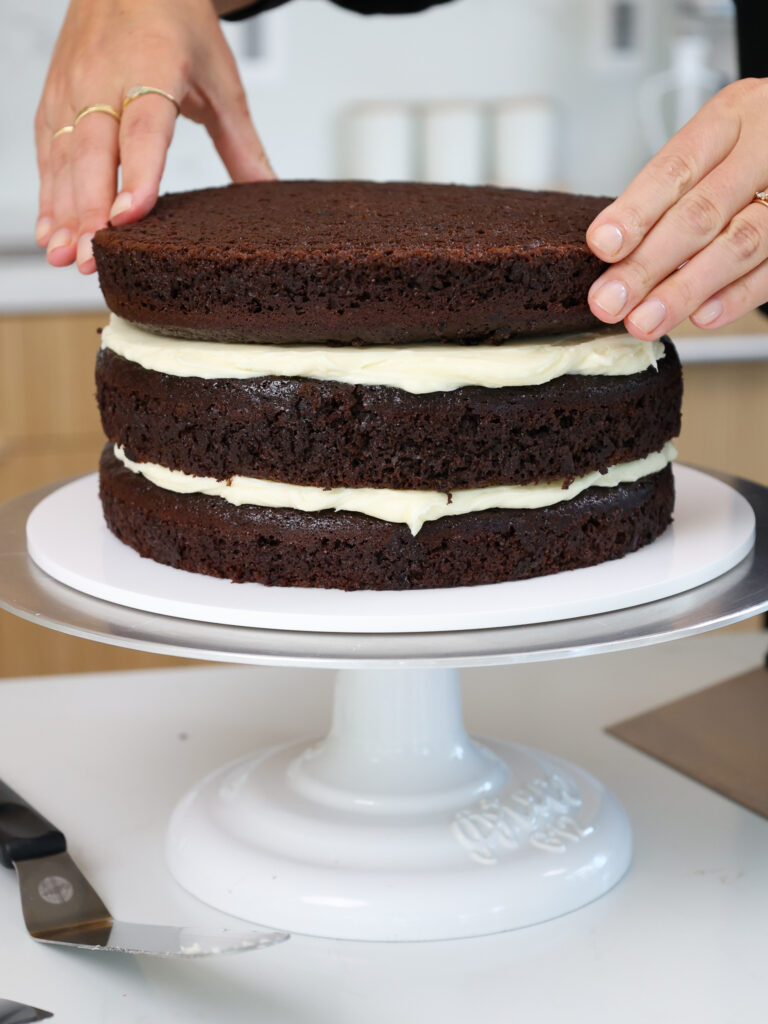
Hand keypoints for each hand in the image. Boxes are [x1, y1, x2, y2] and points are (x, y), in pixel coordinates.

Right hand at [35, 0, 274, 273]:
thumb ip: (241, 142)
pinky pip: (47, 151)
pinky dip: (47, 193)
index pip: (143, 129)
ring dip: (62, 210)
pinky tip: (51, 230)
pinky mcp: (54, 98)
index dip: (137, 175)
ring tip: (66, 256)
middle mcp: (103, 77)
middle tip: (91, 257)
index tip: (130, 216)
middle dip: (88, 209)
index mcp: (151, 66)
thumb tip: (268, 192)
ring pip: (63, 156)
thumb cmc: (175, 21)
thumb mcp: (221, 79)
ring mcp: (72, 87)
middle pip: (94, 152)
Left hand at [586, 77, 767, 338]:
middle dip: (649, 263)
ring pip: (740, 242)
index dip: (637, 210)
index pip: (676, 167)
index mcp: (733, 116)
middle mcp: (767, 145)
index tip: (603, 245)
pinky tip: (702, 316)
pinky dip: (737, 296)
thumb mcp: (714, 145)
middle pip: (702, 211)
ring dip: (686, 289)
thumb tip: (615, 253)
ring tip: (646, 320)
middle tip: (611, 301)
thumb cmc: (751, 149)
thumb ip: (672, 192)